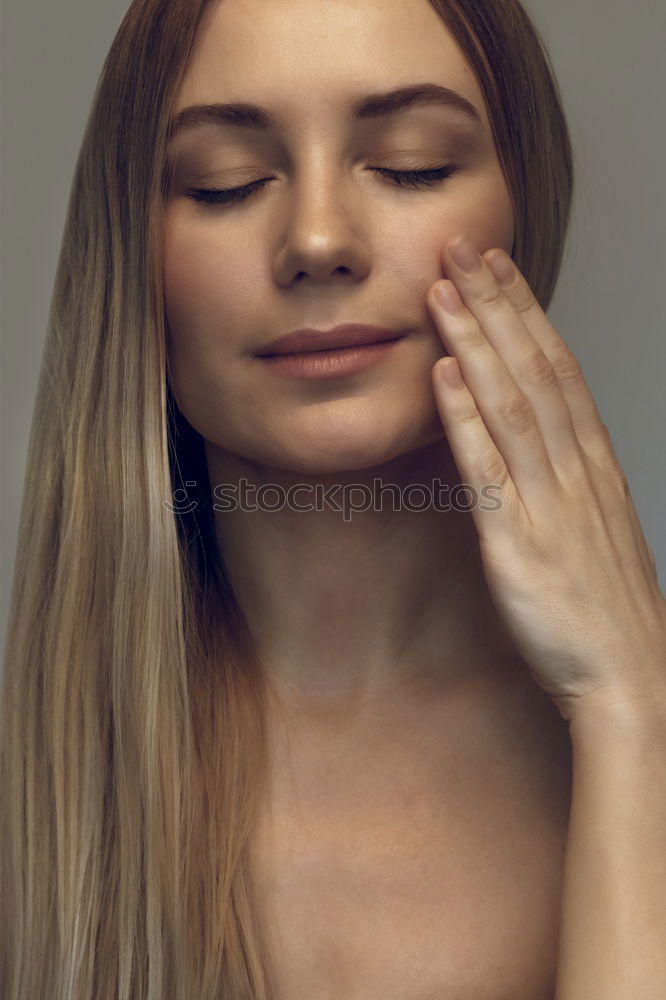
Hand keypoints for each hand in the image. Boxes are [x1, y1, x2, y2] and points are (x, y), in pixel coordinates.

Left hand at [427, 235, 665, 723]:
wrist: (629, 676)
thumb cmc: (606, 607)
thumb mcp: (594, 526)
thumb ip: (564, 477)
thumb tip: (531, 435)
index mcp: (594, 463)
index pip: (559, 367)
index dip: (525, 312)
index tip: (496, 267)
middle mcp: (576, 470)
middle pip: (535, 370)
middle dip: (496, 304)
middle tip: (463, 247)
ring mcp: (549, 503)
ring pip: (512, 405)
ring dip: (476, 343)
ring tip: (444, 290)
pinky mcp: (518, 544)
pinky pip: (489, 470)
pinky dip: (464, 419)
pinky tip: (443, 375)